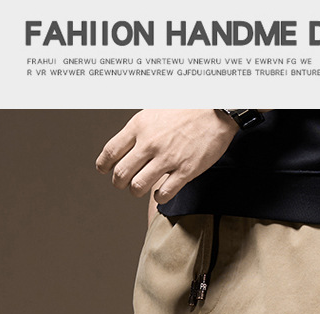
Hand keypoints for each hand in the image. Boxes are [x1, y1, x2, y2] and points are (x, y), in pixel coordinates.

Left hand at [96, 109, 237, 203]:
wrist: (215, 111)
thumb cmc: (185, 110)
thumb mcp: (154, 112)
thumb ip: (138, 130)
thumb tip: (126, 147)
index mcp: (139, 126)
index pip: (111, 151)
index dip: (104, 165)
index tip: (104, 170)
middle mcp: (150, 143)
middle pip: (121, 173)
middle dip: (119, 183)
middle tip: (123, 184)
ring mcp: (167, 158)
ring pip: (138, 186)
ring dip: (136, 191)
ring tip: (141, 189)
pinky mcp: (184, 171)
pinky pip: (164, 193)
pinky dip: (159, 197)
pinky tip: (160, 193)